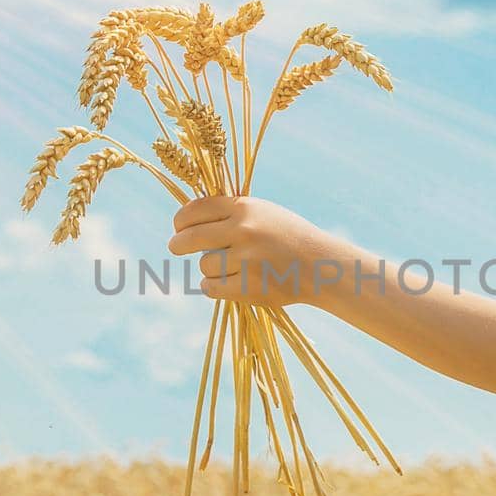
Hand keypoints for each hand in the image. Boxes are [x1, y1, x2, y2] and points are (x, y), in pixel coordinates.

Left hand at [167, 196, 347, 304]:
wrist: (320, 265)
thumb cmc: (288, 237)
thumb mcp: (263, 213)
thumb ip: (230, 213)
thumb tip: (186, 219)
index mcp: (245, 208)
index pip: (195, 210)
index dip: (180, 220)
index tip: (178, 227)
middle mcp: (243, 230)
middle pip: (189, 238)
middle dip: (178, 244)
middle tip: (176, 247)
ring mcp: (246, 260)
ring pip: (204, 266)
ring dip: (209, 269)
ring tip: (229, 267)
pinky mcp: (249, 286)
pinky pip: (211, 288)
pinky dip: (214, 287)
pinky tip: (227, 283)